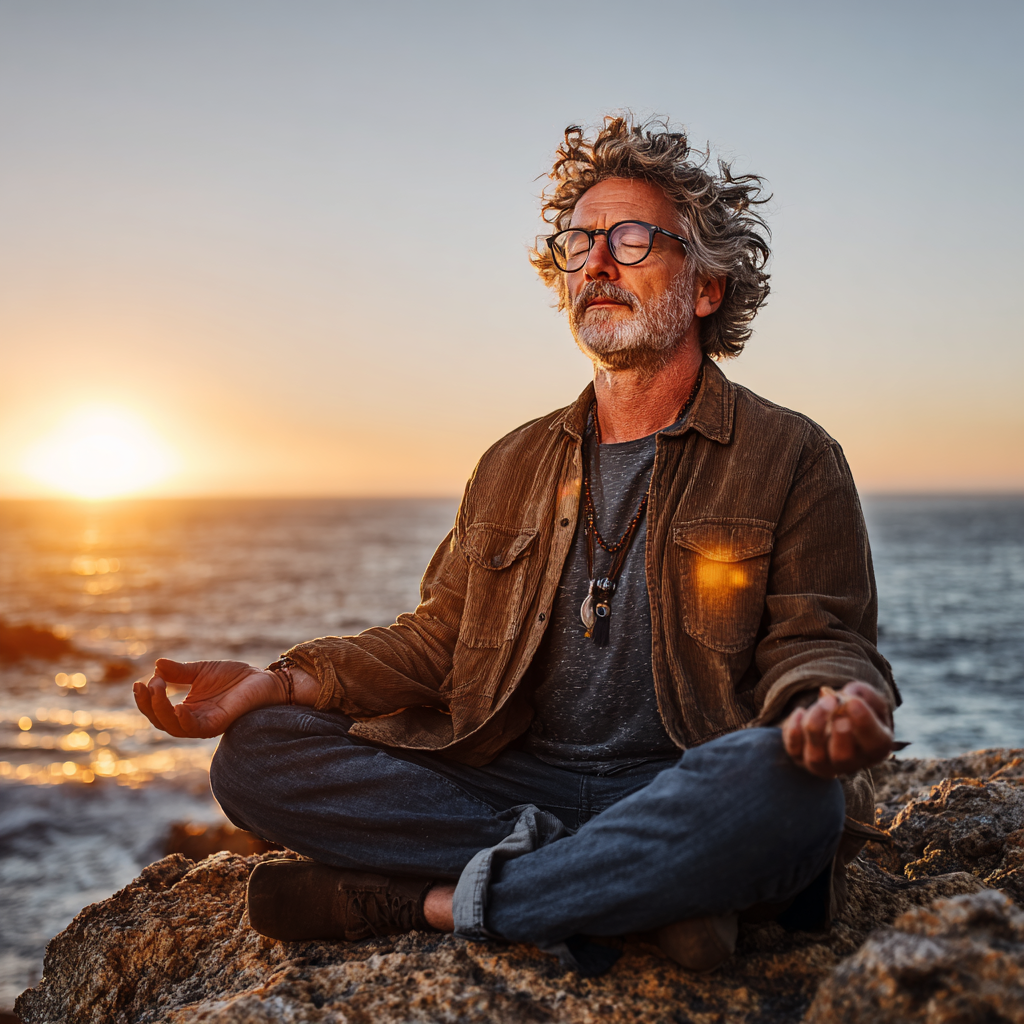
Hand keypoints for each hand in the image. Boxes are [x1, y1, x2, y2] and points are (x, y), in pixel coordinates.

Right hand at [133, 659, 284, 738]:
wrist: (263, 678)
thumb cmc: (235, 677)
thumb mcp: (202, 671)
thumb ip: (179, 671)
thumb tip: (156, 665)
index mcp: (186, 709)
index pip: (158, 711)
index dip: (146, 699)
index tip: (140, 681)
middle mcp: (192, 720)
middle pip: (161, 722)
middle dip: (148, 705)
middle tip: (147, 684)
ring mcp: (204, 724)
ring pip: (174, 727)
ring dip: (161, 710)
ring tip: (156, 688)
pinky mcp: (218, 724)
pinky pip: (196, 729)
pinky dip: (184, 720)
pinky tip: (178, 708)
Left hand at [782, 681, 893, 777]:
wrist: (836, 715)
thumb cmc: (856, 706)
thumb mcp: (867, 696)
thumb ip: (862, 695)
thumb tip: (842, 698)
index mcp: (876, 747)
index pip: (876, 745)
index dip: (864, 724)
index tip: (853, 702)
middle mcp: (851, 762)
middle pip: (844, 758)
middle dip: (838, 732)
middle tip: (835, 705)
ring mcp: (825, 764)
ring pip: (816, 758)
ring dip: (815, 726)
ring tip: (820, 703)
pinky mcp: (801, 758)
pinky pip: (794, 751)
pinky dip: (793, 731)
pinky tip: (800, 712)